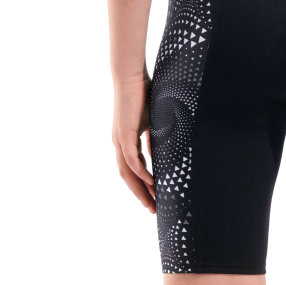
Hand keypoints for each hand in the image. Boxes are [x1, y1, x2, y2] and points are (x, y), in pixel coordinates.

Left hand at [112, 61, 155, 215]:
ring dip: (140, 189)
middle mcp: (119, 143)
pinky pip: (133, 161)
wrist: (131, 74)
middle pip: (127, 177)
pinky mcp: (124, 134)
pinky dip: (142, 173)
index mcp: (125, 139)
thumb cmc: (143, 91)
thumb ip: (155, 135)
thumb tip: (166, 150)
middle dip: (140, 194)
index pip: (132, 168)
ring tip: (153, 203)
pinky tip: (152, 182)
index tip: (154, 197)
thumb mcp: (153, 118)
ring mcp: (120, 140)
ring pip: (128, 173)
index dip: (142, 184)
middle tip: (153, 209)